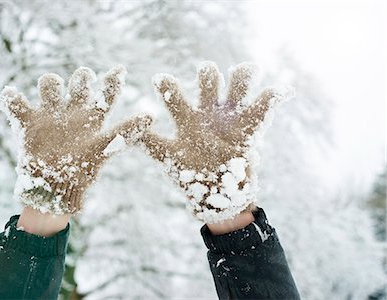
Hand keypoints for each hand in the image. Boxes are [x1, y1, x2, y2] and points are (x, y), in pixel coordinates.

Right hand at [0, 65, 151, 213]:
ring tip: (52, 94)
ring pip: (49, 84)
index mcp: (92, 118)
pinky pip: (15, 103)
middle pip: (77, 82)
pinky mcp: (27, 122)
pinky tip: (13, 100)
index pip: (106, 93)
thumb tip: (151, 116)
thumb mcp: (105, 148)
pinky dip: (12, 99)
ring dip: (50, 84)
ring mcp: (50, 114)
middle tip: (84, 82)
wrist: (53, 189)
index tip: (120, 70)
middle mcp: (72, 111)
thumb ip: (126, 131)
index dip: (113, 80)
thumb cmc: (82, 171)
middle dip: (81, 77)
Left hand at [141, 62, 292, 222]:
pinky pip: (263, 108)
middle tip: (207, 76)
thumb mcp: (169, 159)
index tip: (160, 80)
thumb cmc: (190, 176)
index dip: (168, 86)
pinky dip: (274, 97)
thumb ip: (152, 144)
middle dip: (208, 76)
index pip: (176, 95)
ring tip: (245, 70)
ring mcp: (230, 118)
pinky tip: (282, 91)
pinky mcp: (250, 128)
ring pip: (238, 87)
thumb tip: (126, 135)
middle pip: (209, 82)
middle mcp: (208, 112)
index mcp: (187, 117)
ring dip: (242, 77)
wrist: (217, 195)